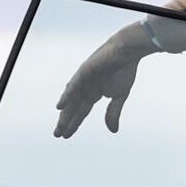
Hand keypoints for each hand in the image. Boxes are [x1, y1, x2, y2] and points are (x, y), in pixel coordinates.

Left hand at [54, 22, 154, 137]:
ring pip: (71, 99)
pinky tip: (60, 106)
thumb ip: (113, 112)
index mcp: (93, 93)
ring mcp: (83, 79)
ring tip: (59, 126)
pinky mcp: (84, 71)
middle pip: (73, 107)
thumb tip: (112, 131)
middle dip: (66, 121)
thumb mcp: (120, 96)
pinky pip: (73, 86)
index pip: (81, 111)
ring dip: (64, 112)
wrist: (127, 51)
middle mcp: (85, 87)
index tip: (66, 135)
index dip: (74, 123)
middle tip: (58, 134)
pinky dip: (67, 96)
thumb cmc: (124, 70)